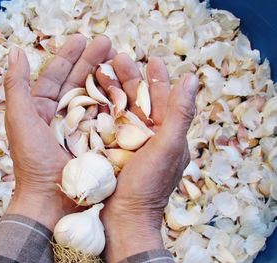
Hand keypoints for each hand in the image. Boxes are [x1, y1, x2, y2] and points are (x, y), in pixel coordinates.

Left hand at [4, 34, 114, 229]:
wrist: (50, 201)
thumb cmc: (32, 162)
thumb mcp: (20, 120)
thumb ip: (16, 86)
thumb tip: (15, 52)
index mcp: (41, 109)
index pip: (56, 75)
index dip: (68, 56)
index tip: (83, 38)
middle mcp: (61, 115)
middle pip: (78, 82)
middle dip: (91, 60)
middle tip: (108, 42)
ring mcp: (80, 127)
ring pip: (93, 96)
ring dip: (105, 77)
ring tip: (119, 59)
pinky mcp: (95, 139)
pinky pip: (105, 117)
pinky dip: (114, 102)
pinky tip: (125, 88)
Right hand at [96, 54, 198, 261]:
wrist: (122, 219)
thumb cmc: (147, 185)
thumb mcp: (167, 147)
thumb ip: (180, 113)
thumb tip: (192, 78)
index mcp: (168, 135)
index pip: (165, 100)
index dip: (159, 78)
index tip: (152, 59)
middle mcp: (150, 138)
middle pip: (141, 101)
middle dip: (131, 79)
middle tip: (118, 58)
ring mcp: (129, 144)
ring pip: (122, 110)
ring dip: (114, 90)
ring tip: (101, 71)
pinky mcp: (112, 151)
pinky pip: (108, 124)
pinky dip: (101, 109)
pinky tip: (92, 96)